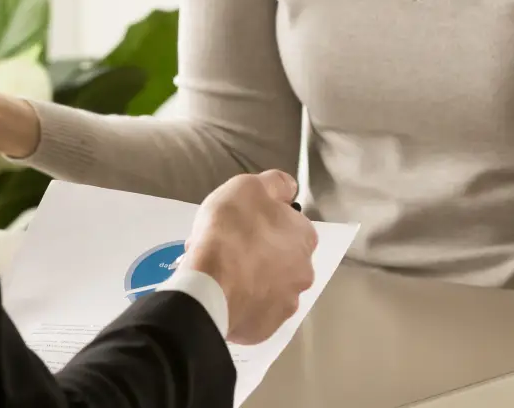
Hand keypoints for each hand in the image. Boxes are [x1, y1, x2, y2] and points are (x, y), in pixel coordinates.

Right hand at [183, 170, 317, 344]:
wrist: (209, 285)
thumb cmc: (230, 230)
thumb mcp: (248, 187)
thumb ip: (275, 184)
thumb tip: (289, 189)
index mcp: (304, 238)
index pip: (289, 225)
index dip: (262, 222)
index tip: (238, 224)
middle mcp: (304, 272)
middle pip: (279, 258)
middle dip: (256, 253)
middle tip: (223, 249)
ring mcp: (286, 304)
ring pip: (267, 287)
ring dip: (248, 279)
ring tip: (217, 274)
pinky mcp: (266, 329)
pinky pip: (254, 312)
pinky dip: (241, 304)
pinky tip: (221, 296)